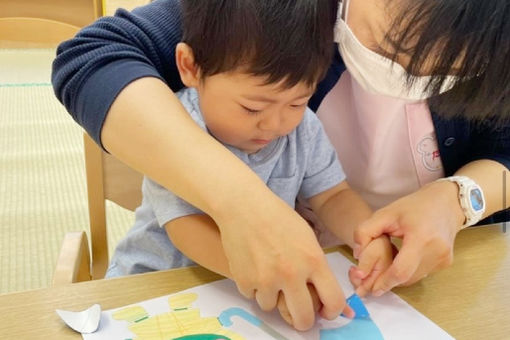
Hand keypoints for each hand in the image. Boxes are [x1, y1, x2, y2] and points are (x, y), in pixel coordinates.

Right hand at [216, 195, 348, 329]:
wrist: (244, 206)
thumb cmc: (277, 218)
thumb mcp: (307, 238)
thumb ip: (316, 266)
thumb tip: (323, 292)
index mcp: (313, 260)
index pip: (333, 301)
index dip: (332, 312)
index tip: (326, 312)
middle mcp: (291, 273)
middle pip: (303, 319)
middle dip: (302, 321)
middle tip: (298, 313)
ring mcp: (266, 279)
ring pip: (272, 307)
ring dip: (271, 296)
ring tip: (267, 274)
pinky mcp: (245, 281)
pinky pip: (252, 296)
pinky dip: (253, 286)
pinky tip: (253, 265)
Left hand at [353, 181, 464, 295]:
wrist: (446, 202)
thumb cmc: (414, 206)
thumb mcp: (384, 213)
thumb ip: (365, 231)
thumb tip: (357, 255)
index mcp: (421, 237)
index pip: (401, 270)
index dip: (385, 281)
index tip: (372, 288)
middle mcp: (436, 251)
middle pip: (406, 277)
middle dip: (388, 280)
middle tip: (372, 278)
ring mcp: (443, 259)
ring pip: (413, 278)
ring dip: (398, 276)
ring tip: (386, 264)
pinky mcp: (445, 263)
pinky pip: (421, 273)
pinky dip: (408, 271)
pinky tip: (401, 259)